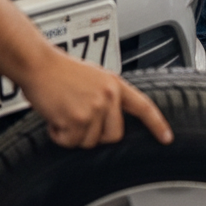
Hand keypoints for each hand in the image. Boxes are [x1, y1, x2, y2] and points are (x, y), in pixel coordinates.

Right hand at [19, 47, 173, 148]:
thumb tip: (110, 120)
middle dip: (96, 135)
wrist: (38, 64)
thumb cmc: (60, 71)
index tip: (167, 138)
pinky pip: (70, 142)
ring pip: (89, 142)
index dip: (157, 124)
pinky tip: (55, 118)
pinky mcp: (76, 119)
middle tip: (78, 120)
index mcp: (115, 85)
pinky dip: (59, 136)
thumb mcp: (94, 78)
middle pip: (114, 136)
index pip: (144, 107)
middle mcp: (108, 96)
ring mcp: (94, 108)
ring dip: (73, 134)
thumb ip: (107, 97)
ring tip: (64, 113)